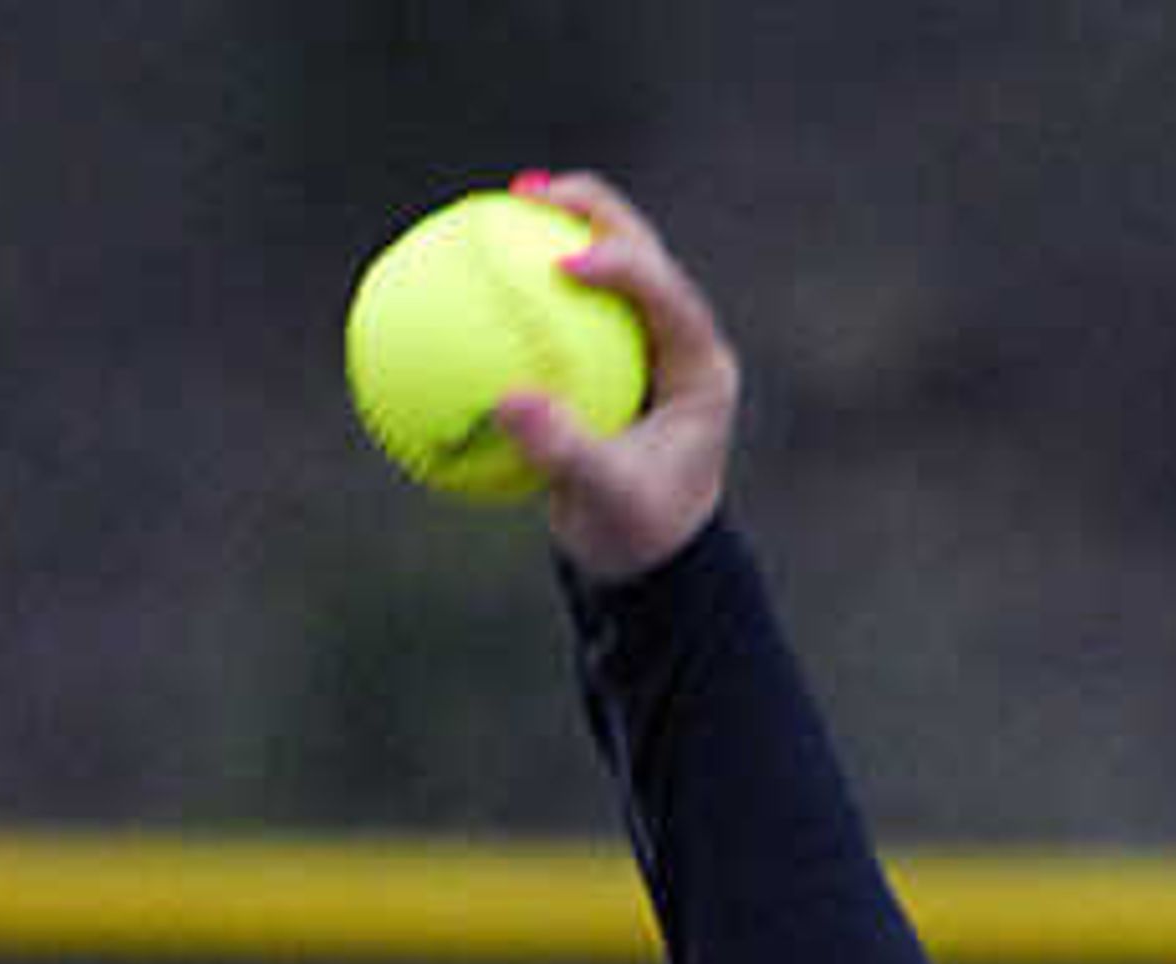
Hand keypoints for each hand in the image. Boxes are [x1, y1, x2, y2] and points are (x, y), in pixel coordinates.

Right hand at [493, 168, 740, 578]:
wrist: (644, 559)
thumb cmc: (636, 536)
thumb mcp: (605, 505)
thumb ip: (563, 453)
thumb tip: (506, 404)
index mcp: (698, 369)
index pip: (667, 294)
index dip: (621, 263)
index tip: (565, 260)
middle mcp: (677, 341)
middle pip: (641, 250)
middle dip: (592, 210)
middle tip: (535, 192)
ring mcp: (644, 340)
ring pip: (607, 260)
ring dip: (561, 223)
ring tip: (512, 195)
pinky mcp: (610, 349)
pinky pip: (567, 301)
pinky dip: (529, 275)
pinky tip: (476, 257)